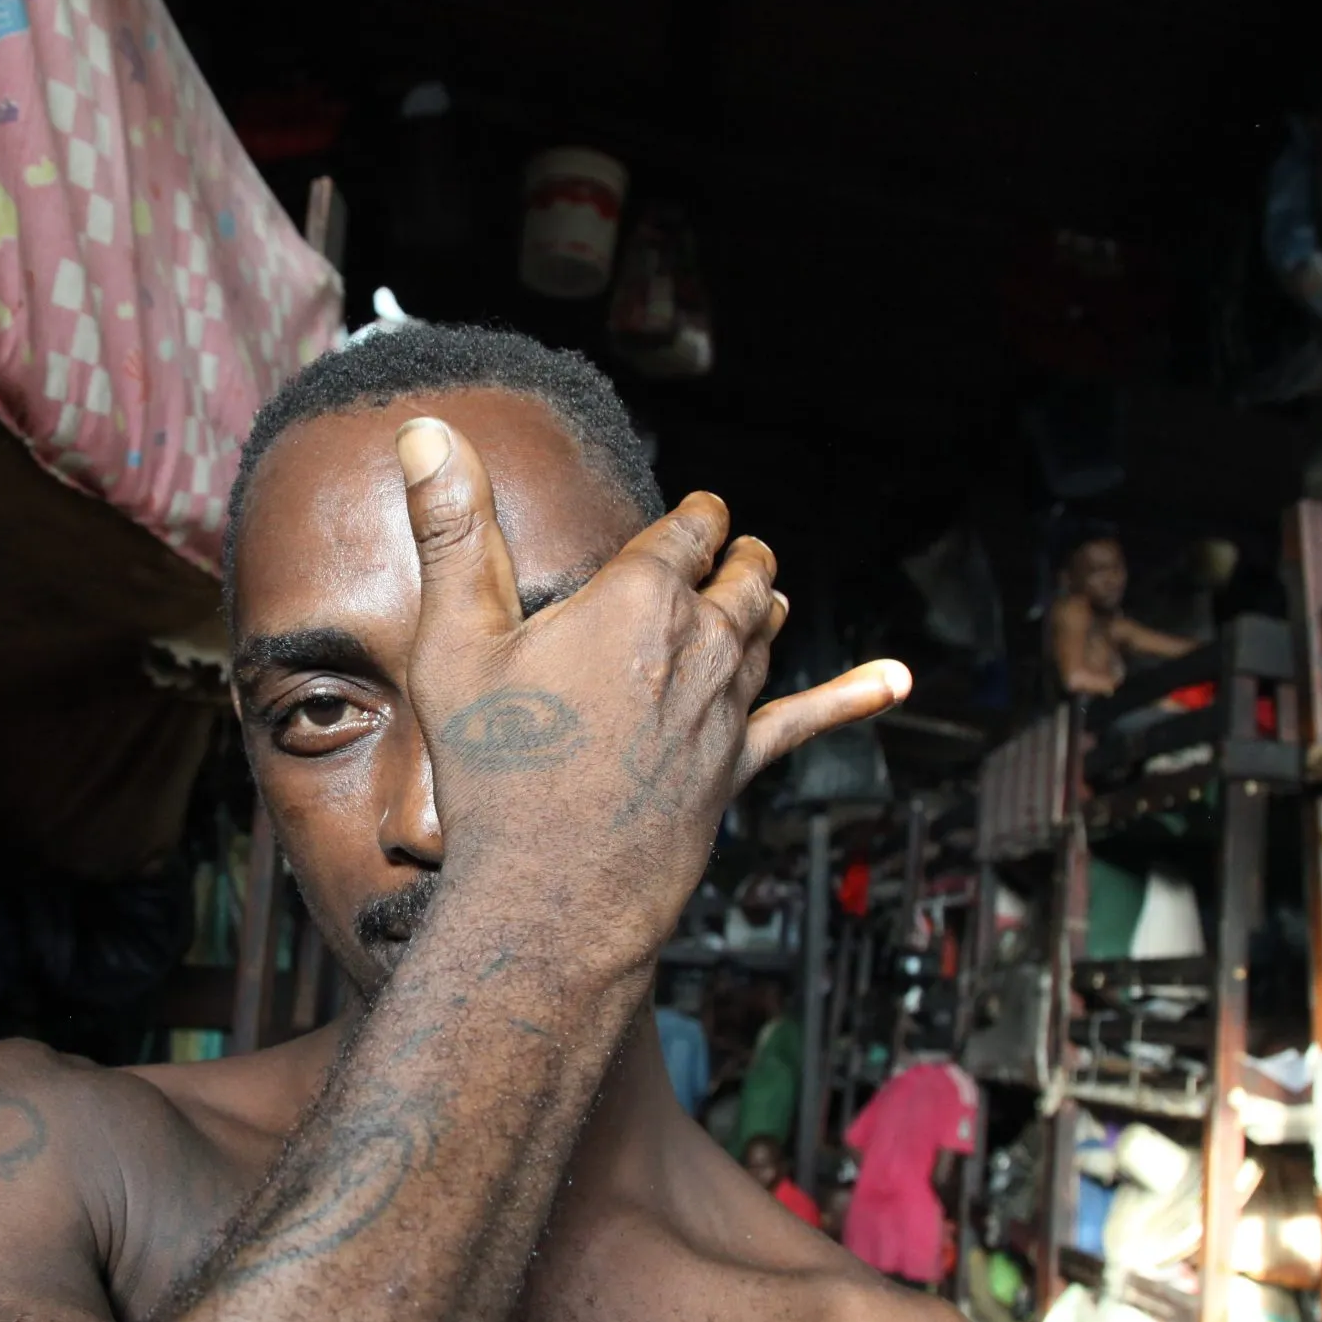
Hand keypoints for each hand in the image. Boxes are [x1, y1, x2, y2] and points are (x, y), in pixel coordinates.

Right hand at [395, 417, 906, 977]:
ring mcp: (728, 707)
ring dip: (765, 605)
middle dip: (736, 555)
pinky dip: (855, 695)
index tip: (698, 511)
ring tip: (764, 594)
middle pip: (738, 575)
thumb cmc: (496, 769)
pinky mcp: (739, 765)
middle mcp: (699, 641)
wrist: (554, 891)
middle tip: (733, 548)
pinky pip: (807, 719)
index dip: (694, 517)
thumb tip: (426, 430)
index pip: (686, 529)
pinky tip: (895, 682)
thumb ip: (451, 529)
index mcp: (638, 596)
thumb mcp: (454, 639)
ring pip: (766, 633)